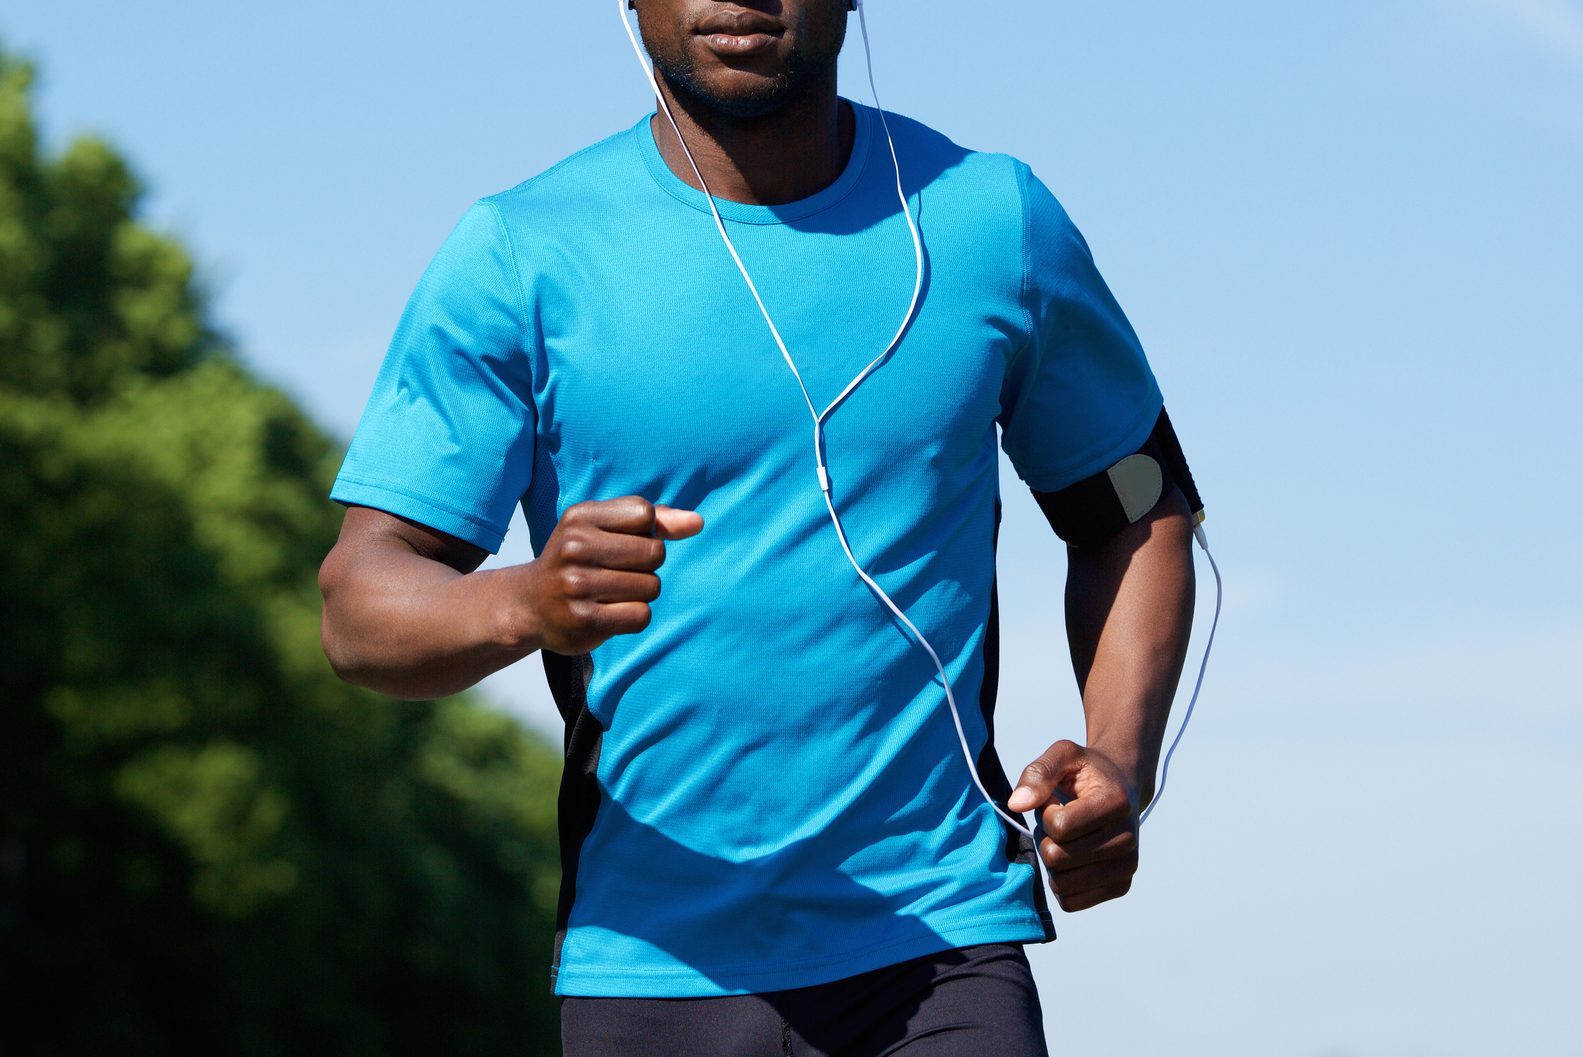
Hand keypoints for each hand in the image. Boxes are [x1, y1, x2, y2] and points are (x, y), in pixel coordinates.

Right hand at [510, 496, 702, 654]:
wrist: (530, 605)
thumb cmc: (579, 559)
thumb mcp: (605, 528)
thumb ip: (655, 520)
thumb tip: (698, 522)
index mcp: (579, 517)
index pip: (645, 513)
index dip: (646, 531)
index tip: (622, 541)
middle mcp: (574, 547)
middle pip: (655, 552)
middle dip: (648, 564)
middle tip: (618, 571)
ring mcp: (577, 585)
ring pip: (652, 586)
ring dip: (642, 592)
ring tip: (612, 592)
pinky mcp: (584, 620)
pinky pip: (642, 616)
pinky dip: (634, 616)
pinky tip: (610, 612)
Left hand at [1006, 739, 1140, 911]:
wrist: (1121, 788)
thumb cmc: (1087, 772)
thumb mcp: (1063, 755)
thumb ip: (1038, 773)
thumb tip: (1016, 804)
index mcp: (1116, 803)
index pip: (1058, 827)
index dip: (1046, 813)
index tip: (1058, 801)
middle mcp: (1128, 839)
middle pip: (1056, 858)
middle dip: (1047, 838)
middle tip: (1061, 820)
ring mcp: (1127, 867)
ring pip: (1061, 883)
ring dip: (1053, 861)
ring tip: (1068, 838)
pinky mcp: (1120, 886)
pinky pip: (1071, 901)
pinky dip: (1062, 881)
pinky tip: (1073, 858)